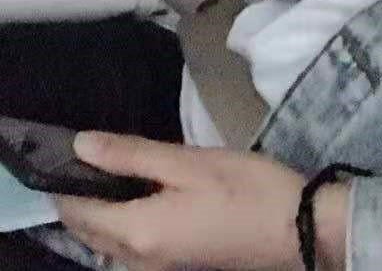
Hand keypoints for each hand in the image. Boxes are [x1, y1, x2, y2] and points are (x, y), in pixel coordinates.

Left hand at [52, 131, 345, 270]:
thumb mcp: (189, 162)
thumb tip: (80, 144)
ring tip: (115, 164)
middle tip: (90, 149)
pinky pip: (128, 244)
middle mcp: (135, 259)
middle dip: (78, 193)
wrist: (297, 229)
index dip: (64, 178)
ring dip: (100, 207)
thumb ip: (131, 155)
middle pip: (86, 229)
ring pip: (106, 239)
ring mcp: (156, 267)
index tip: (66, 144)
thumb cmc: (245, 190)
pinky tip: (142, 191)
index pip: (76, 210)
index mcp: (135, 233)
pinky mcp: (174, 264)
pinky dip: (122, 219)